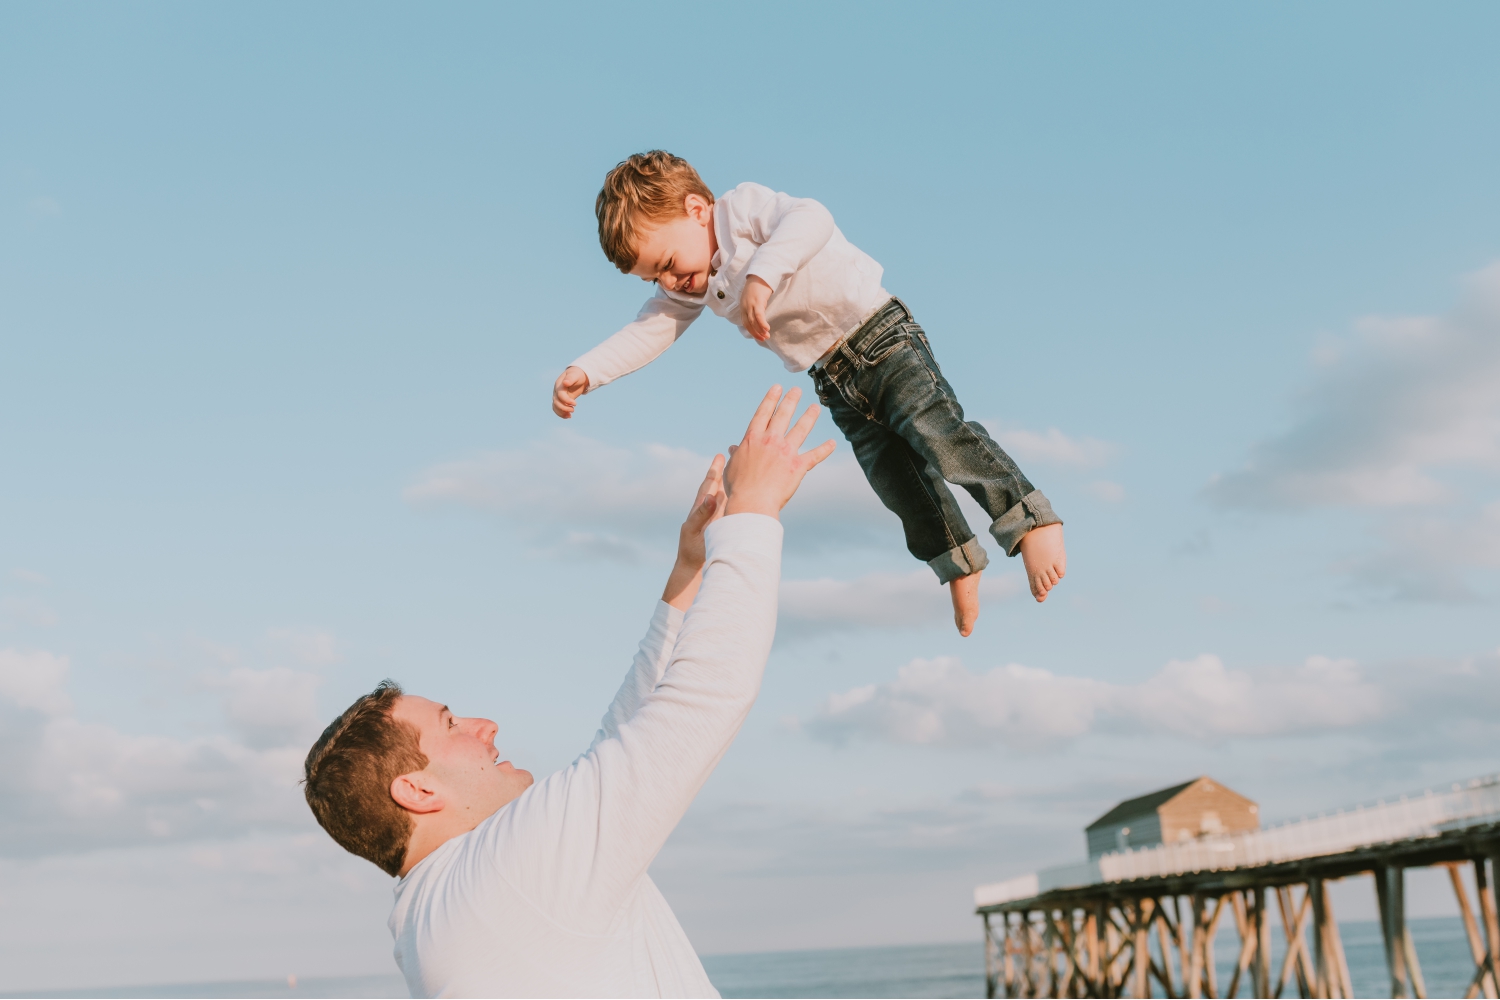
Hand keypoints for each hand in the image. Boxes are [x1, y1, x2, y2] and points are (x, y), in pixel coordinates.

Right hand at [552, 366, 588, 418]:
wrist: (578, 376)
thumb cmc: (577, 374)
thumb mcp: (575, 375)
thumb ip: (570, 378)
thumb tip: (565, 383)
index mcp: (559, 384)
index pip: (560, 395)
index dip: (566, 400)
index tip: (575, 404)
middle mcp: (556, 391)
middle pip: (556, 402)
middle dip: (564, 408)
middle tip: (573, 410)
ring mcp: (558, 396)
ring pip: (555, 407)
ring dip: (561, 412)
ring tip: (570, 416)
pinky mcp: (561, 401)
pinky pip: (557, 409)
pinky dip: (561, 414)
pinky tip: (568, 416)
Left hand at [662, 454, 727, 609]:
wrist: (692, 568)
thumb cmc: (692, 551)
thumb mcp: (695, 531)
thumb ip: (702, 514)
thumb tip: (711, 496)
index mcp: (700, 509)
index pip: (708, 486)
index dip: (714, 472)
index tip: (720, 456)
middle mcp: (707, 511)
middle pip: (716, 487)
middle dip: (722, 472)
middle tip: (727, 456)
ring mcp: (714, 519)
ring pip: (723, 497)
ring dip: (729, 484)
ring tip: (736, 470)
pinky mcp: (719, 527)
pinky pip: (728, 510)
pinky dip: (733, 500)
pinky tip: (740, 496)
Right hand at [723, 385, 835, 517]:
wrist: (752, 502)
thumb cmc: (738, 488)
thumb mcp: (731, 468)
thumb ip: (735, 455)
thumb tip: (732, 448)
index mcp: (753, 438)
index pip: (763, 413)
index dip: (771, 399)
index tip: (777, 388)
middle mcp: (770, 440)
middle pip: (783, 415)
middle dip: (791, 400)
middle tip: (797, 390)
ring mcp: (786, 452)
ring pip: (801, 429)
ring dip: (809, 417)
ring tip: (816, 408)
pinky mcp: (798, 466)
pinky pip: (815, 455)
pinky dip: (825, 449)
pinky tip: (833, 443)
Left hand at [742, 275, 771, 340]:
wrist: (761, 275)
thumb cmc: (759, 286)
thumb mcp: (753, 298)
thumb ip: (754, 307)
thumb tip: (758, 316)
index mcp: (743, 306)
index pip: (745, 323)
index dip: (752, 331)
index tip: (759, 337)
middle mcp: (745, 306)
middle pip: (748, 324)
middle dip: (756, 333)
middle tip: (764, 339)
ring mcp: (750, 304)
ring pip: (753, 322)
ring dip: (760, 331)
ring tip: (767, 336)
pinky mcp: (757, 302)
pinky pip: (759, 316)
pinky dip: (762, 324)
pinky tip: (767, 329)